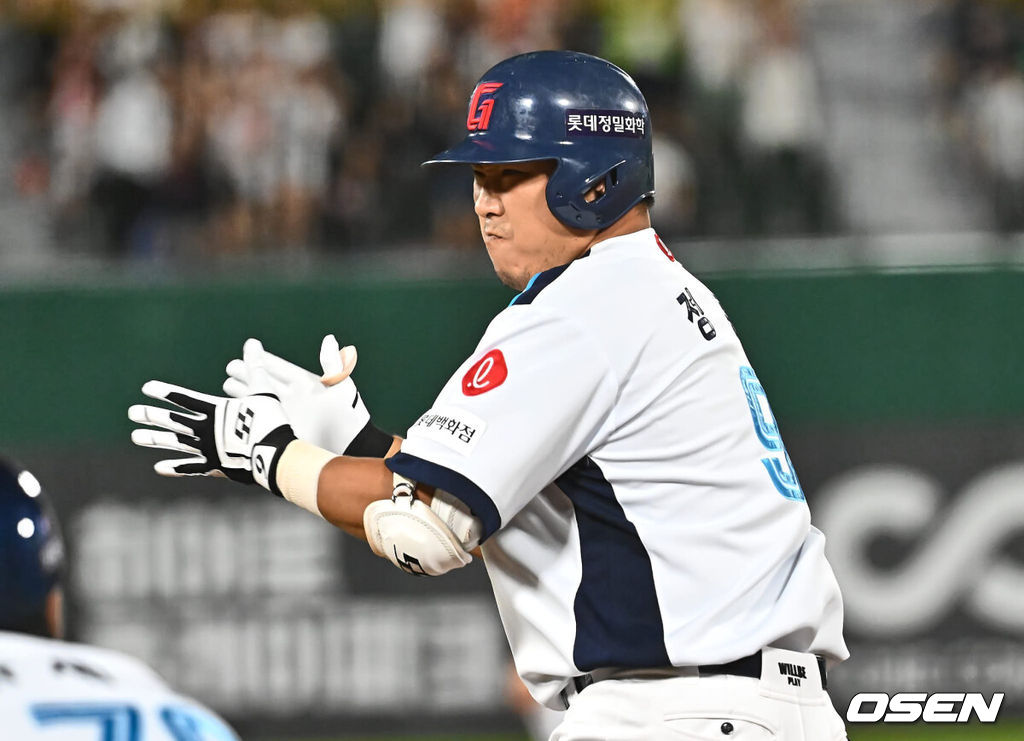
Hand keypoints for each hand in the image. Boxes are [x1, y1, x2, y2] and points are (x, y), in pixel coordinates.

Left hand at [129, 379, 295, 493]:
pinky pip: (190, 468)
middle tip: (132, 412)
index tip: (147, 388)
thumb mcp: (264, 391)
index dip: (165, 392)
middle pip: (173, 420)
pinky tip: (158, 467)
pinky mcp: (214, 466)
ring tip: (135, 436)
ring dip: (154, 439)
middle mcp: (206, 429)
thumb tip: (252, 342)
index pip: (184, 398)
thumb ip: (255, 367)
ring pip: (175, 443)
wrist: (276, 454)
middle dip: (151, 415)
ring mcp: (208, 449)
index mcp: (216, 410)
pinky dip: (174, 467)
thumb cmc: (271, 421)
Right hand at [222, 335, 375, 454]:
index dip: (263, 359)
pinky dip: (247, 414)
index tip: (249, 348)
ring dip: (243, 392)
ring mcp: (286, 414)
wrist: (350, 446)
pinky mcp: (282, 431)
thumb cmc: (350, 414)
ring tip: (228, 385)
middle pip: (265, 382)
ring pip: (259, 400)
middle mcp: (292, 397)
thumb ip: (332, 364)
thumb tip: (330, 338)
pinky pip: (260, 420)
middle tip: (231, 367)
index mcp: (303, 383)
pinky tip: (235, 410)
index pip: (278, 367)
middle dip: (247, 374)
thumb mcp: (342, 386)